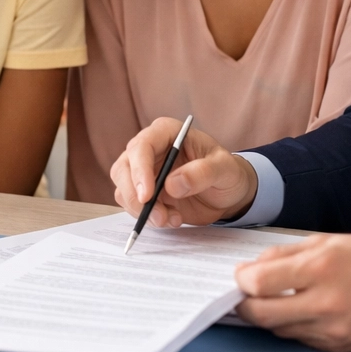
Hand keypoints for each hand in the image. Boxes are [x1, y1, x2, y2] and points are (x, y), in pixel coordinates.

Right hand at [110, 117, 258, 226]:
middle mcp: (149, 149)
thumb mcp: (225, 169)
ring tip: (172, 219)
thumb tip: (172, 184)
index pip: (142, 146)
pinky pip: (132, 205)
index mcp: (166, 132)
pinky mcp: (143, 192)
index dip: (139, 171)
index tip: (147, 196)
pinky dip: (147, 217)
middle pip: (123, 169)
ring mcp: (143, 171)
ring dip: (143, 211)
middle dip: (135, 196)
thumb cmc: (227, 172)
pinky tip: (172, 219)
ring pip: (124, 189)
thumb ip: (202, 173)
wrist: (226, 193)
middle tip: (159, 216)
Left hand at [234, 234, 350, 351]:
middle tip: (245, 296)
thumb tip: (251, 269)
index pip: (259, 283)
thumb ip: (285, 254)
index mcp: (321, 269)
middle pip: (261, 315)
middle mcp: (325, 304)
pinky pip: (301, 340)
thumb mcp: (328, 241)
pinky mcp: (338, 347)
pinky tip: (302, 311)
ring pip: (279, 330)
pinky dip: (293, 326)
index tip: (242, 275)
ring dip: (270, 316)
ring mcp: (332, 330)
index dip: (242, 279)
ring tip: (276, 300)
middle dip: (245, 305)